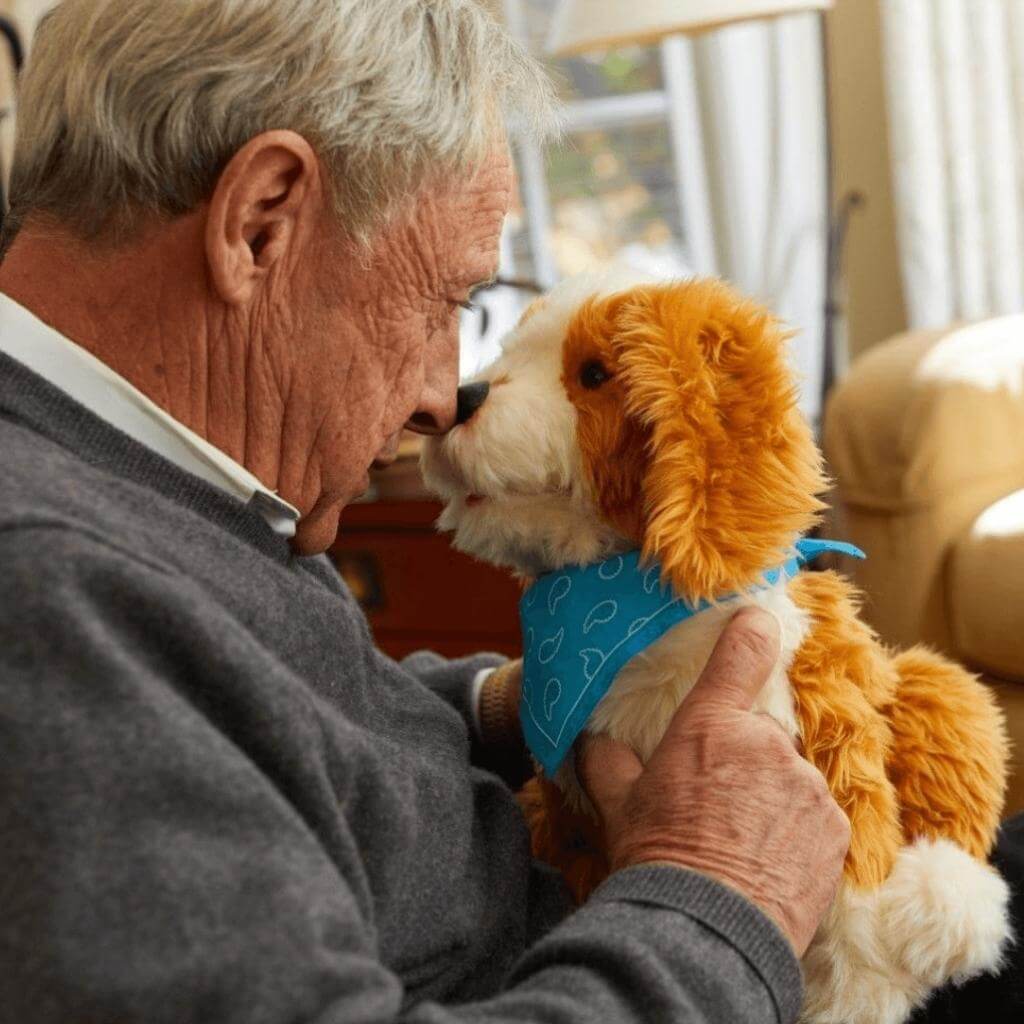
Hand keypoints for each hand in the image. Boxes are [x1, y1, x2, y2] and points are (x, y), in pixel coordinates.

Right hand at [577, 607, 849, 956]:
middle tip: (717, 805)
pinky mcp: (834, 826)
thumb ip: (607, 759)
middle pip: (758, 735)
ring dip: (770, 798)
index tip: (757, 618)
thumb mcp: (620, 804)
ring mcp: (806, 784)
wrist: (707, 928)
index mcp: (710, 726)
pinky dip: (796, 831)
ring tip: (741, 844)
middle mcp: (765, 743)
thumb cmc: (656, 856)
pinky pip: (815, 815)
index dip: (750, 629)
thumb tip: (591, 738)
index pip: (740, 653)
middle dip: (741, 760)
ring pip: (788, 777)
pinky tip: (769, 862)